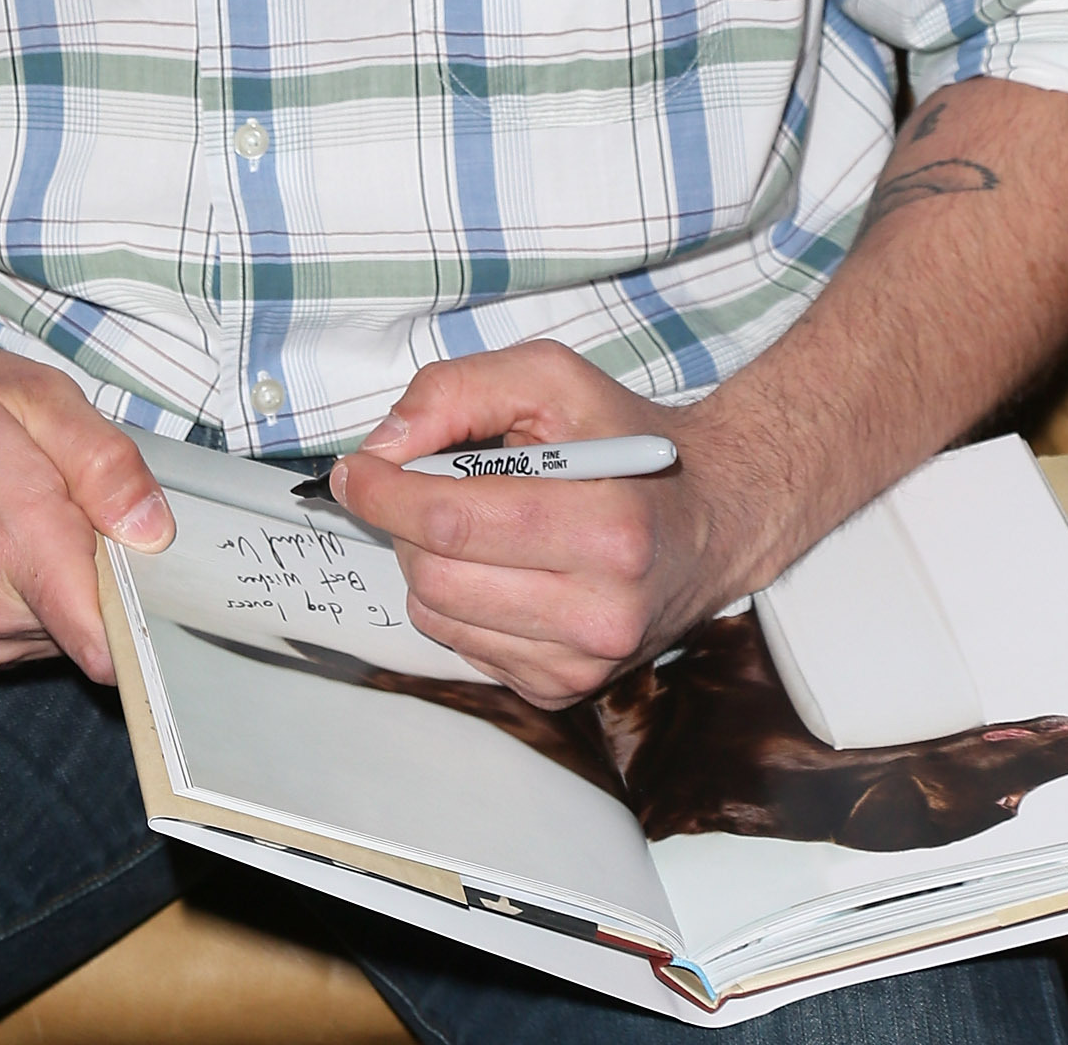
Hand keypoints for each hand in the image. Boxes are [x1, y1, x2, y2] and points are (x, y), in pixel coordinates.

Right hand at [0, 335, 172, 681]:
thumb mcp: (34, 395)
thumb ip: (103, 463)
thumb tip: (154, 530)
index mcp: (15, 546)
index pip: (108, 643)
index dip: (151, 613)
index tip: (167, 573)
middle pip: (100, 630)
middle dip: (114, 577)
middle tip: (93, 506)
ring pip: (68, 630)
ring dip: (76, 580)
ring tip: (47, 509)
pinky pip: (34, 628)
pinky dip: (44, 588)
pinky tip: (20, 530)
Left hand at [330, 341, 745, 710]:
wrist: (711, 517)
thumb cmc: (624, 438)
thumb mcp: (552, 378)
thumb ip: (458, 391)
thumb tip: (382, 447)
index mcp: (608, 529)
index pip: (453, 520)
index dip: (385, 491)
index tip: (356, 469)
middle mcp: (603, 612)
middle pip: (436, 576)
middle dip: (404, 524)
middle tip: (415, 485)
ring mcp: (585, 663)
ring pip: (439, 617)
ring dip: (425, 561)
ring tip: (466, 522)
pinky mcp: (565, 689)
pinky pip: (462, 646)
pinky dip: (454, 600)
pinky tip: (496, 564)